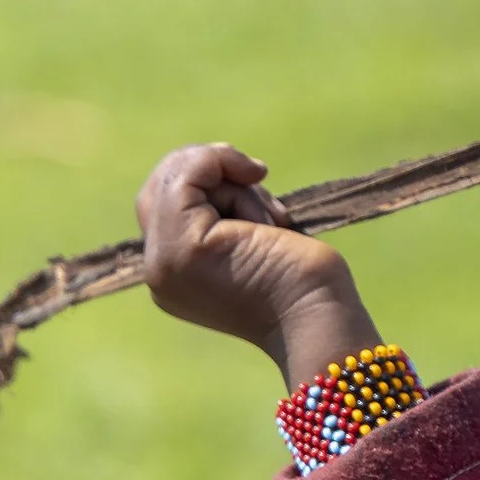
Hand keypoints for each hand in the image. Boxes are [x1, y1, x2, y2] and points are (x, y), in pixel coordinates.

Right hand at [136, 144, 382, 388]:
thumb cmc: (307, 283)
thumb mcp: (257, 237)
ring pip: (178, 179)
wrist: (320, 317)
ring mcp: (164, 262)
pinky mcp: (182, 247)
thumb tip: (227, 167)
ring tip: (269, 223)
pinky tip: (256, 180)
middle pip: (162, 186)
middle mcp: (159, 272)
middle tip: (257, 176)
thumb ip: (226, 212)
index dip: (203, 179)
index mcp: (175, 275)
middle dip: (213, 171)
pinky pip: (183, 175)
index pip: (163, 204)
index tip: (253, 178)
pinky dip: (221, 162)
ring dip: (235, 185)